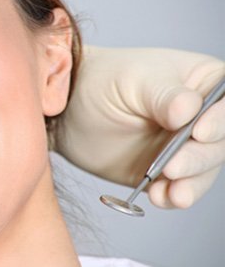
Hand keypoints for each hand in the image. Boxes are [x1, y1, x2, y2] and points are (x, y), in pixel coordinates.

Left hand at [56, 46, 224, 208]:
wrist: (67, 108)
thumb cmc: (102, 80)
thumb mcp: (133, 80)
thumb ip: (163, 95)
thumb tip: (188, 110)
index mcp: (204, 82)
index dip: (219, 121)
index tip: (199, 132)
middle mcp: (201, 117)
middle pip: (220, 142)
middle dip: (199, 158)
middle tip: (173, 167)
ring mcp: (184, 147)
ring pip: (203, 170)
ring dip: (190, 184)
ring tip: (170, 191)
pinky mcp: (165, 172)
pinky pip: (179, 189)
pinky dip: (172, 197)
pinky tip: (160, 197)